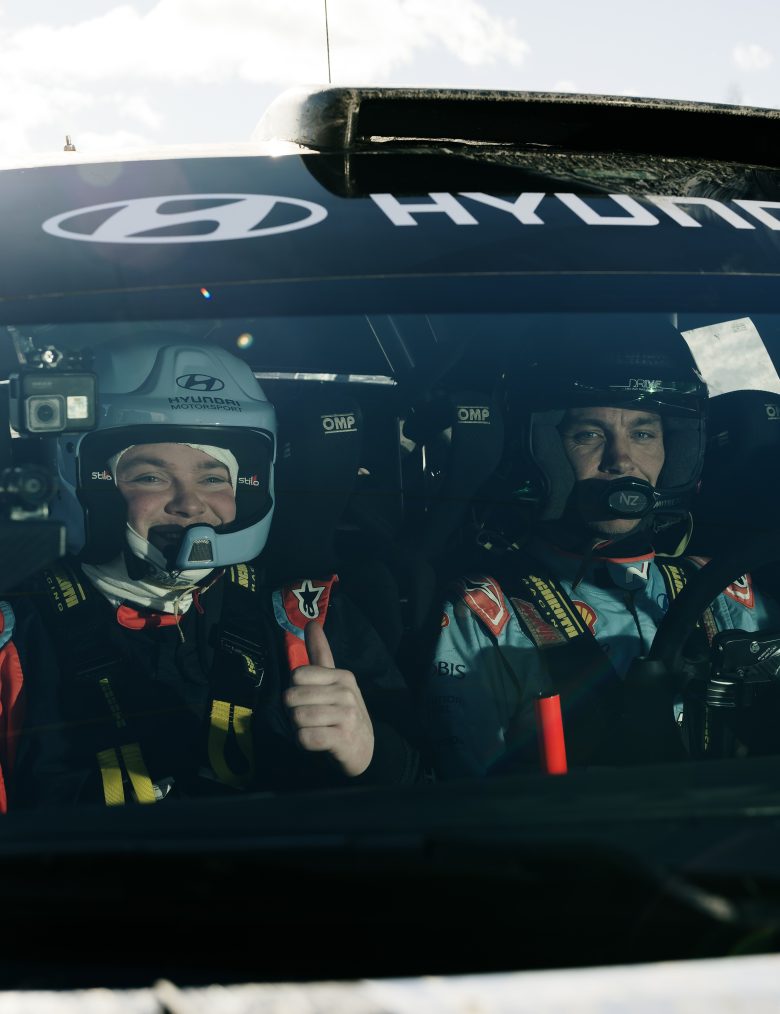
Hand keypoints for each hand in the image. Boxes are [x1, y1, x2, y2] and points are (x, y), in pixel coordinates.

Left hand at [284, 621, 374, 776]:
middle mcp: (346, 692)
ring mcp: (346, 715)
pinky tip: (316, 742)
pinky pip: (304, 737)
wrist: (365, 749)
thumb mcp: (335, 682)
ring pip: (297, 717)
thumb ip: (320, 653)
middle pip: (292, 697)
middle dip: (294, 712)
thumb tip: (311, 622)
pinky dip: (303, 743)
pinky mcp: (342, 738)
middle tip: (311, 719)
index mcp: (342, 676)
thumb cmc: (343, 714)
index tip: (309, 699)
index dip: (295, 690)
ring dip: (299, 728)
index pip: (297, 675)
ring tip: (315, 729)